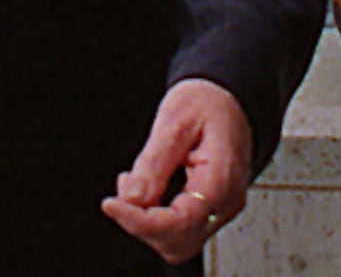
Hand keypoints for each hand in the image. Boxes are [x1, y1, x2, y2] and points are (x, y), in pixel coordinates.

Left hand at [101, 76, 254, 262]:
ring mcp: (220, 208)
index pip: (180, 223)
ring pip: (177, 242)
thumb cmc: (208, 102)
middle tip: (124, 187)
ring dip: (147, 222)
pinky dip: (155, 217)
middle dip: (142, 224)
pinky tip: (145, 190)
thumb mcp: (175, 120)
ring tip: (134, 182)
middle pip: (178, 242)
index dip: (140, 221)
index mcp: (222, 179)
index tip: (111, 204)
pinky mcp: (210, 209)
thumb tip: (132, 199)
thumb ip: (153, 162)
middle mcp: (226, 201)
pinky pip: (180, 229)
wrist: (229, 98)